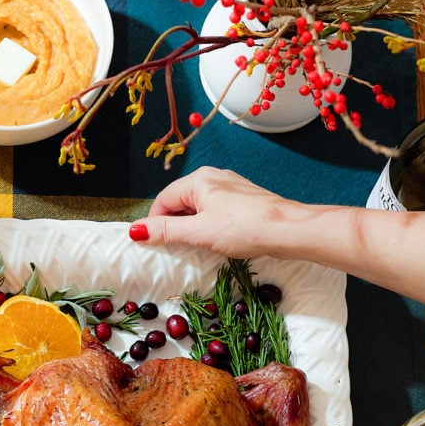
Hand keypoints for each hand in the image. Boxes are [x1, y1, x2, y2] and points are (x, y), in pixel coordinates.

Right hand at [129, 166, 296, 258]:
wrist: (288, 229)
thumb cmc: (244, 229)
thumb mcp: (199, 233)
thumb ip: (167, 231)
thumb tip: (136, 230)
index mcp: (198, 180)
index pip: (163, 199)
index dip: (154, 222)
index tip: (153, 245)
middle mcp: (213, 176)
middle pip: (180, 201)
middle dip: (173, 224)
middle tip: (174, 249)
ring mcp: (230, 186)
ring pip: (198, 206)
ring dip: (190, 225)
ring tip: (195, 246)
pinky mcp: (242, 198)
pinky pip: (214, 209)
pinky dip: (207, 224)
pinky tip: (215, 239)